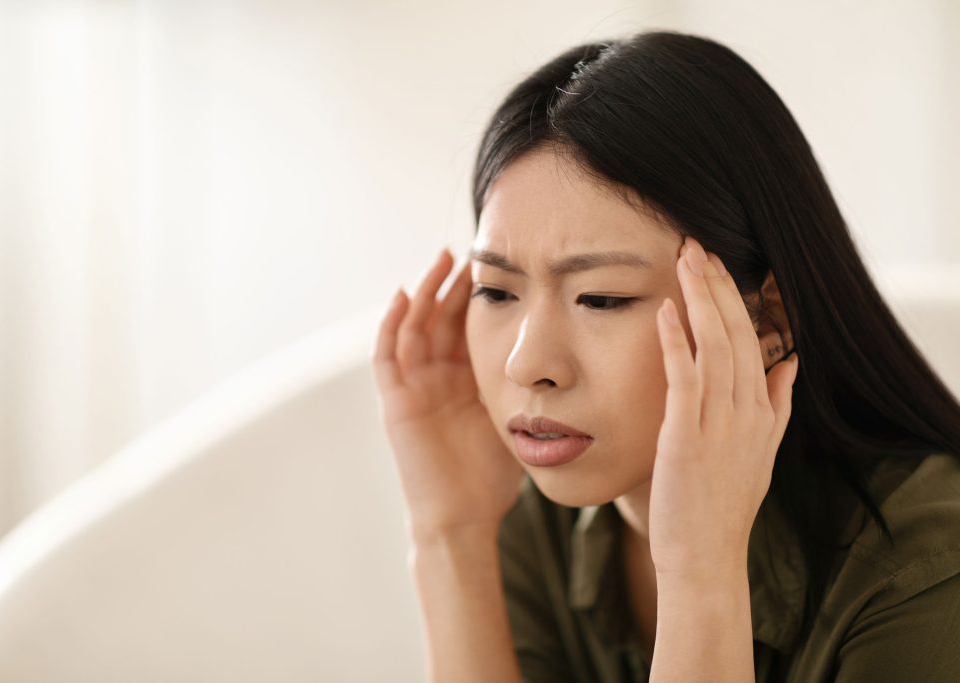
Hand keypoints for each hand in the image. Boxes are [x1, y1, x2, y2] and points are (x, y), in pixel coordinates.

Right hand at [371, 247, 524, 543]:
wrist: (463, 519)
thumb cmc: (492, 478)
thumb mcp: (515, 420)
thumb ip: (528, 389)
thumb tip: (571, 364)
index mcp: (465, 380)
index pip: (468, 324)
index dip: (479, 294)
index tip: (501, 263)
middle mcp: (437, 378)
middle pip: (441, 317)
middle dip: (454, 284)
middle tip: (470, 250)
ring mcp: (414, 388)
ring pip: (413, 326)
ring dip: (425, 291)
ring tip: (443, 259)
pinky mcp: (396, 403)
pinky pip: (388, 356)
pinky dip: (392, 324)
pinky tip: (404, 295)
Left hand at [648, 236, 798, 577]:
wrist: (706, 555)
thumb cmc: (724, 506)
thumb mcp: (762, 453)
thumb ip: (777, 405)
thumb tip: (791, 363)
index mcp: (764, 412)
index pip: (754, 341)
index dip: (737, 300)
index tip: (720, 265)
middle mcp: (747, 412)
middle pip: (738, 334)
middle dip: (719, 286)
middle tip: (699, 244)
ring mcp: (719, 424)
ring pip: (716, 347)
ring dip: (700, 300)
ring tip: (685, 259)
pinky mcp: (687, 437)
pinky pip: (684, 379)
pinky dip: (676, 342)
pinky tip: (665, 311)